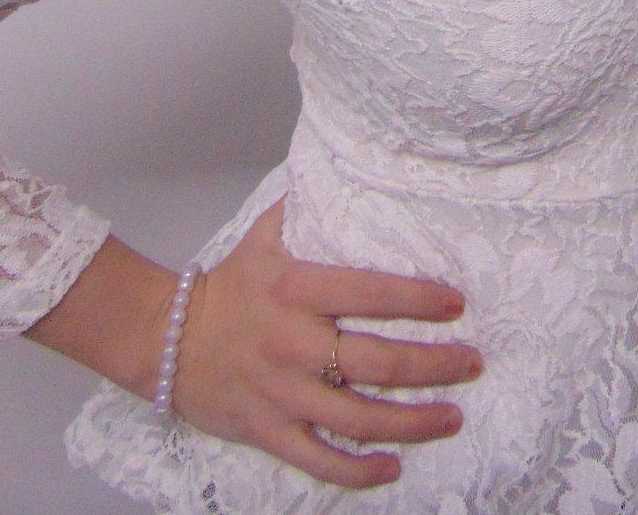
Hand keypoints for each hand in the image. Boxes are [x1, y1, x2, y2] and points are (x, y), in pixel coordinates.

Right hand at [154, 197, 483, 489]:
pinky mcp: (268, 431)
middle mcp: (293, 343)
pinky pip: (319, 459)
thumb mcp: (265, 235)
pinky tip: (393, 466)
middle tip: (472, 362)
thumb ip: (307, 206)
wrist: (164, 337)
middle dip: (434, 365)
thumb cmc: (229, 285)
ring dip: (413, 421)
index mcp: (296, 289)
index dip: (417, 300)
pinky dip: (359, 471)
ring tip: (452, 415)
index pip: (370, 293)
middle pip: (376, 362)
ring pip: (359, 418)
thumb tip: (347, 167)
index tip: (456, 303)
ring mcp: (282, 393)